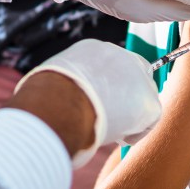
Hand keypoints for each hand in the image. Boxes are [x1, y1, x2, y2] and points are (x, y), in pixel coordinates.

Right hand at [13, 40, 162, 166]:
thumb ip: (58, 83)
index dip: (105, 86)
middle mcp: (120, 57)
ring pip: (139, 100)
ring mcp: (139, 78)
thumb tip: (39, 95)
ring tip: (105, 130)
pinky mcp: (150, 103)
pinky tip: (115, 138)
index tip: (96, 102)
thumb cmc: (45, 96)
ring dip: (126, 116)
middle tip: (106, 119)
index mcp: (93, 50)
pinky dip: (133, 134)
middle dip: (122, 98)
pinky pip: (147, 122)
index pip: (107, 67)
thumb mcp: (48, 80)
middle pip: (130, 78)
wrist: (61, 102)